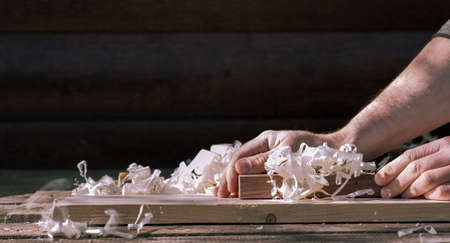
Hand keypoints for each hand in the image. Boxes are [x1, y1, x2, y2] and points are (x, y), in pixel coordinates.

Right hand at [214, 130, 332, 197]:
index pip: (242, 155)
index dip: (232, 171)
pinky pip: (255, 176)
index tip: (229, 187)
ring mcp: (267, 158)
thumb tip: (238, 167)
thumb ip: (263, 160)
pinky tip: (237, 192)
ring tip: (222, 195)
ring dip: (233, 183)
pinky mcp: (273, 169)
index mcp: (265, 139)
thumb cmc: (312, 148)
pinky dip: (245, 184)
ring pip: (244, 170)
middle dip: (228, 179)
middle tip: (220, 195)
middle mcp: (263, 148)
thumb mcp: (287, 151)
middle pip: (239, 163)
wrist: (333, 152)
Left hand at [375, 136, 449, 199]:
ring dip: (410, 190)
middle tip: (386, 193)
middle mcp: (449, 154)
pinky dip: (430, 196)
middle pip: (415, 167)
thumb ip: (423, 162)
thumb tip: (394, 178)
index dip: (391, 168)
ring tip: (403, 197)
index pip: (410, 156)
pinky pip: (441, 191)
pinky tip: (425, 199)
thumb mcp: (442, 157)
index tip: (379, 179)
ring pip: (426, 178)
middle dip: (397, 182)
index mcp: (441, 145)